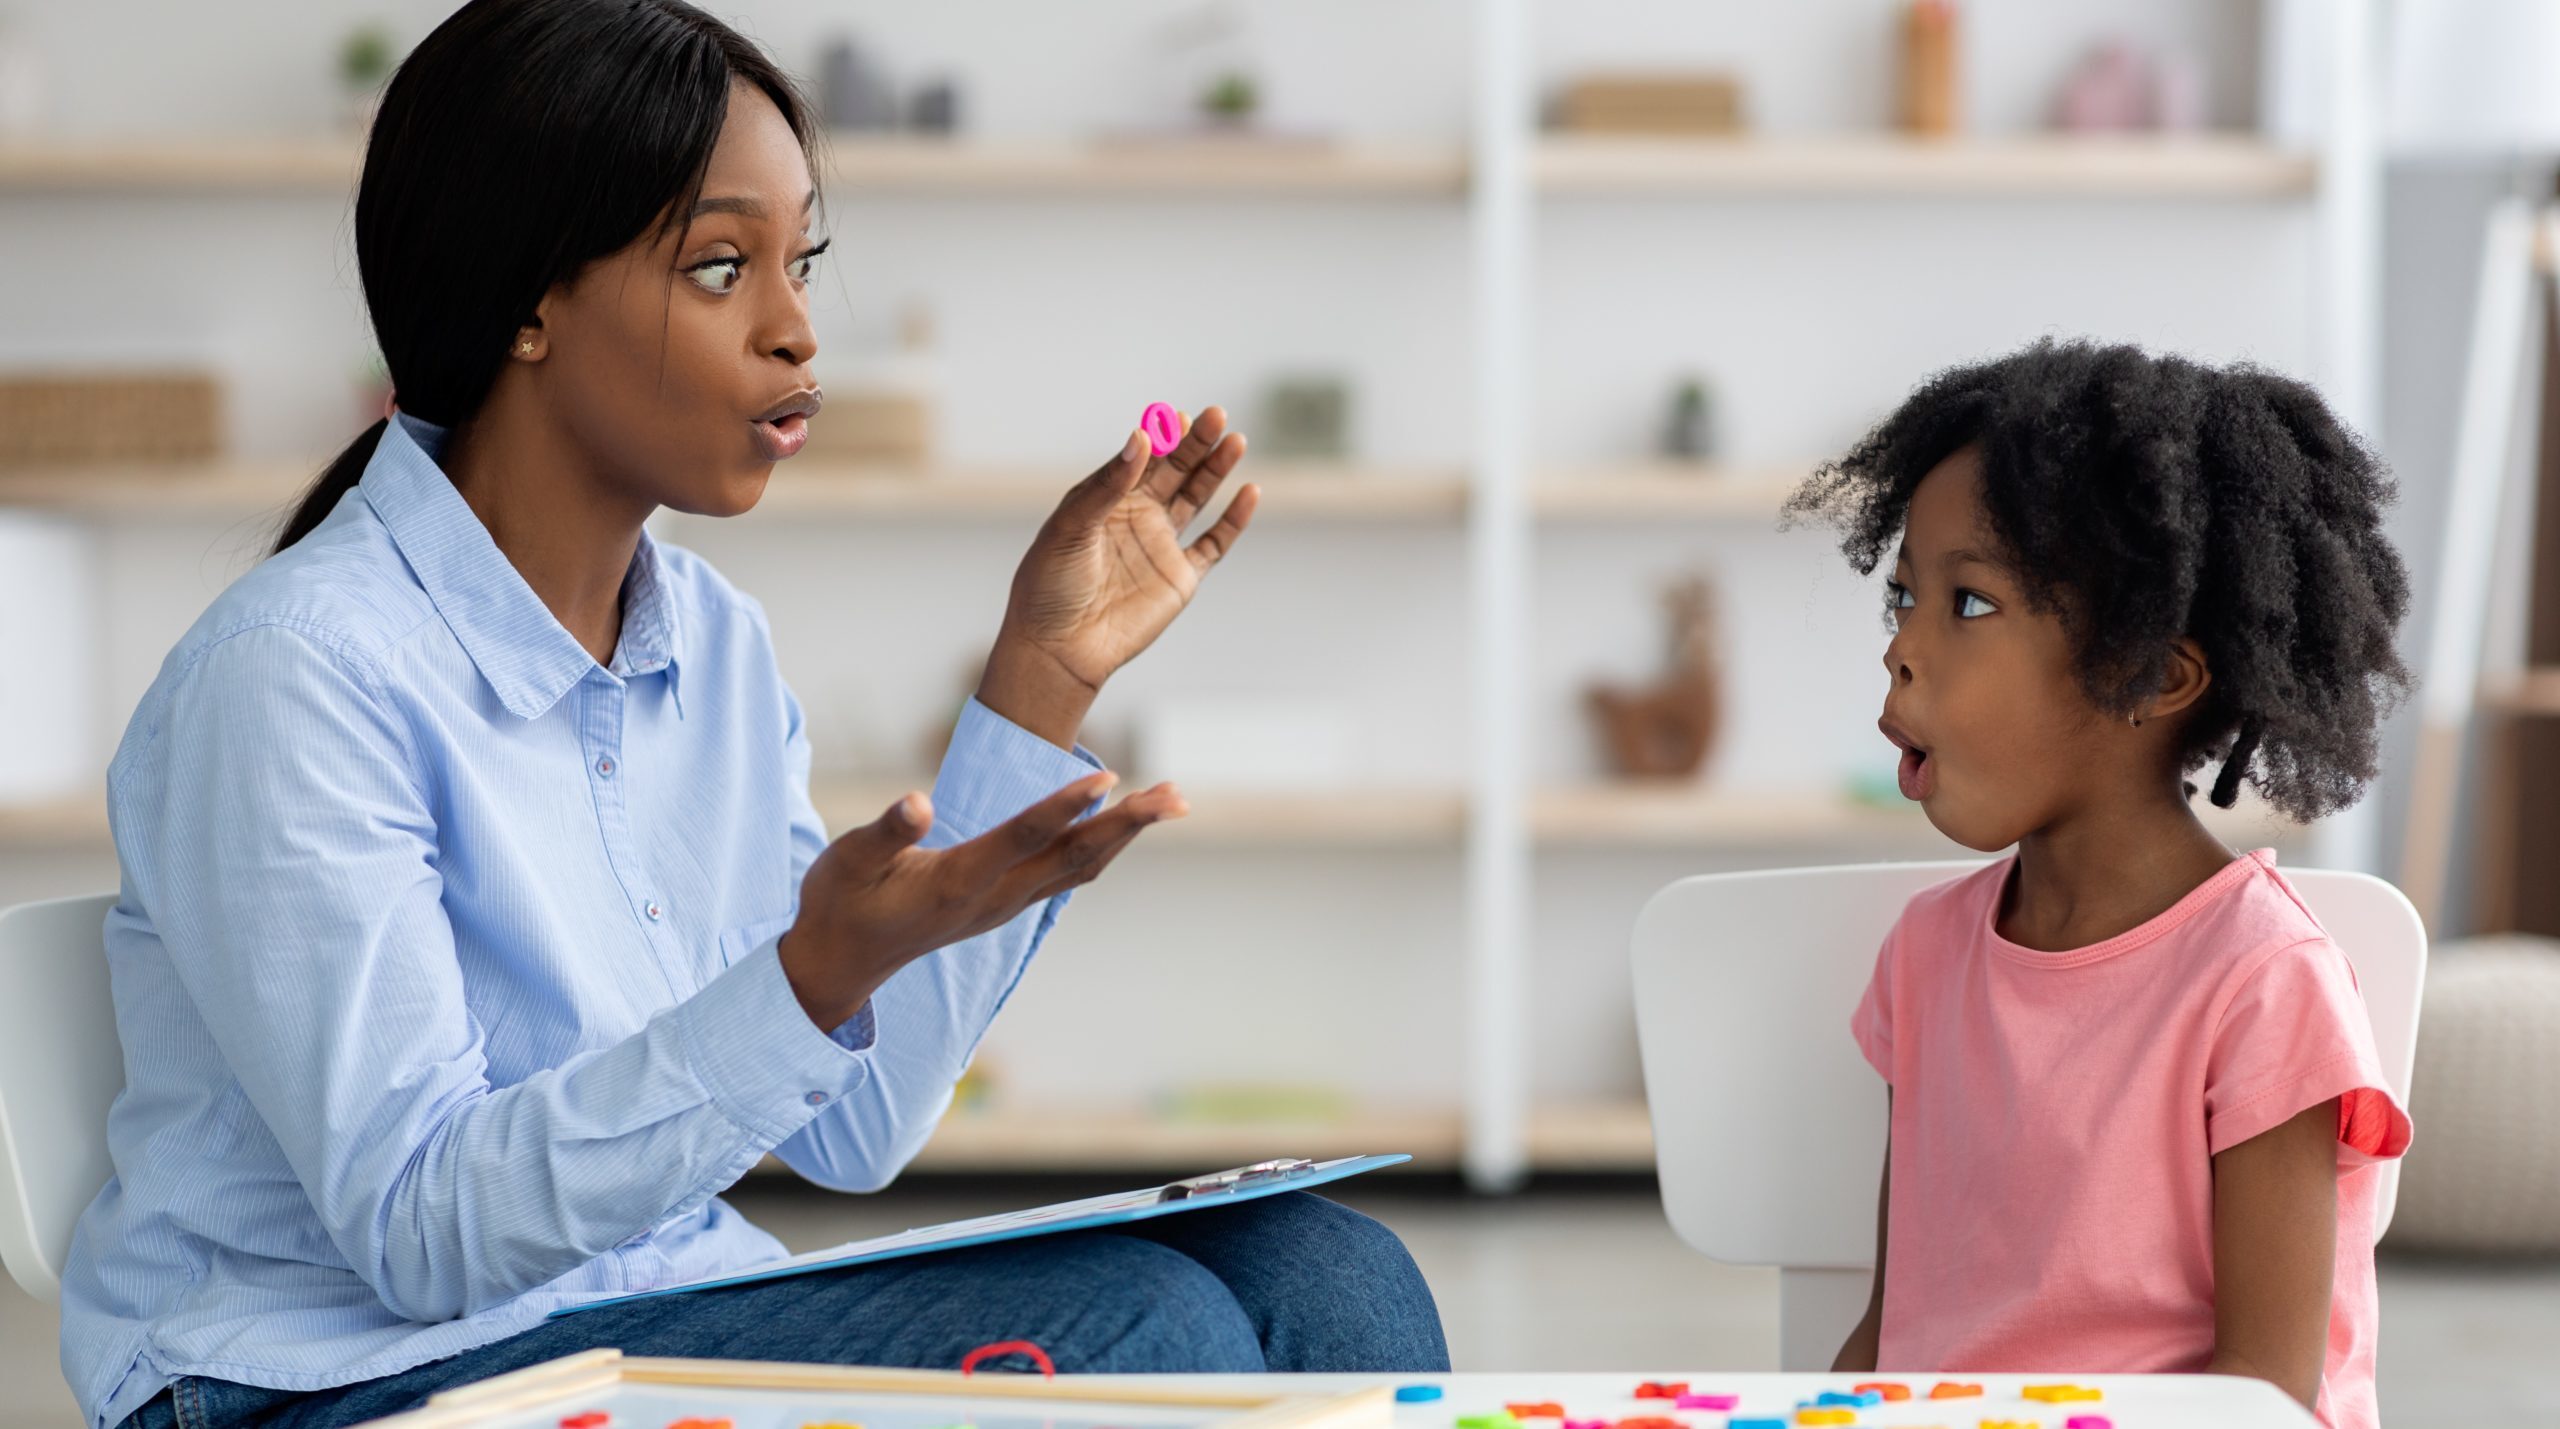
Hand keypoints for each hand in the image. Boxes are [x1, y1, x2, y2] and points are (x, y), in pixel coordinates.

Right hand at [776, 771, 1187, 1030]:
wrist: (843, 963)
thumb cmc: (840, 903)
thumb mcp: (846, 863)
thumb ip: (884, 832)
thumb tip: (917, 801)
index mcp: (958, 882)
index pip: (1023, 837)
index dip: (1065, 806)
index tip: (1108, 777)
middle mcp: (993, 897)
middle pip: (1075, 857)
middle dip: (1129, 824)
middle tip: (1176, 794)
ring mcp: (1005, 905)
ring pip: (1080, 867)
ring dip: (1127, 834)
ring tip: (1169, 800)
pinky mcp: (1005, 904)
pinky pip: (1067, 874)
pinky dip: (1103, 846)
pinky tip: (1122, 824)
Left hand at [978, 407, 1255, 747]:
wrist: (1059, 648)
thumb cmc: (1050, 586)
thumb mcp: (1071, 528)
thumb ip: (1107, 485)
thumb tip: (1141, 438)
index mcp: (1105, 499)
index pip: (1141, 457)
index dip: (1162, 435)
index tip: (1177, 416)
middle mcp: (1136, 516)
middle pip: (1174, 470)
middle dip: (1196, 442)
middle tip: (1216, 414)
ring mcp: (1160, 545)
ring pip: (1197, 497)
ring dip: (1216, 469)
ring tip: (1236, 440)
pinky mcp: (1180, 577)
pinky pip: (1214, 544)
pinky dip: (1233, 520)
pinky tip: (1249, 492)